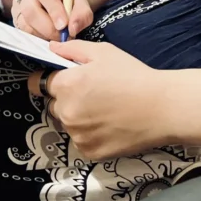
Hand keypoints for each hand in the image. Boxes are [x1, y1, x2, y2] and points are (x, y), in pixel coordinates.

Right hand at [13, 0, 93, 40]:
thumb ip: (82, 12)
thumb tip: (72, 28)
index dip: (54, 10)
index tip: (64, 25)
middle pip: (30, 9)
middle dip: (48, 27)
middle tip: (63, 35)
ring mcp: (16, 2)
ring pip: (24, 22)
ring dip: (43, 34)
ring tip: (58, 35)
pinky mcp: (14, 16)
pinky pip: (23, 31)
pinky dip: (38, 37)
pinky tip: (49, 35)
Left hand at [35, 40, 171, 158]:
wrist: (162, 108)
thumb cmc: (133, 75)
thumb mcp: (103, 52)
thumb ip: (72, 49)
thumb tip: (51, 49)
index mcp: (66, 85)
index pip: (38, 84)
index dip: (50, 80)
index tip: (62, 81)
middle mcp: (66, 112)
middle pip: (54, 105)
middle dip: (67, 98)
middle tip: (94, 93)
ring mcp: (77, 135)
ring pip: (68, 124)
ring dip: (79, 117)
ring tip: (105, 109)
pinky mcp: (89, 152)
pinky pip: (81, 140)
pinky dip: (90, 134)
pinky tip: (110, 124)